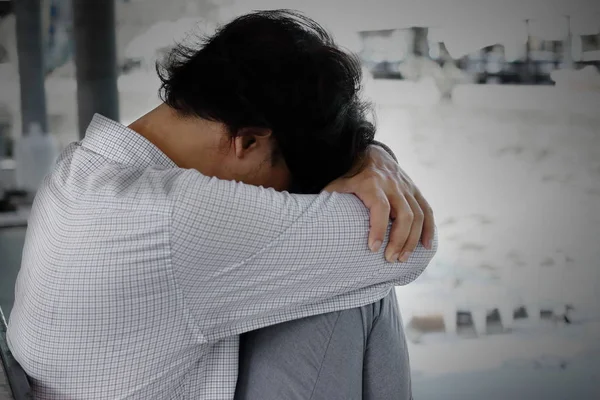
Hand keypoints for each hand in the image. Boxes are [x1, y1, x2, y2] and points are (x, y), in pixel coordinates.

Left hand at [323, 145, 434, 261]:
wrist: (371, 154)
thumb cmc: (351, 175)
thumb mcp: (338, 183)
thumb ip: (329, 200)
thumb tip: (310, 221)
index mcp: (372, 183)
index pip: (380, 208)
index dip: (378, 229)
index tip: (373, 248)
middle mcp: (393, 185)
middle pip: (404, 215)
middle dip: (399, 240)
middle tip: (390, 259)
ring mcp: (407, 187)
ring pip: (418, 215)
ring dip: (413, 239)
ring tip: (402, 258)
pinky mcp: (415, 191)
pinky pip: (427, 210)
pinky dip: (429, 229)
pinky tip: (426, 246)